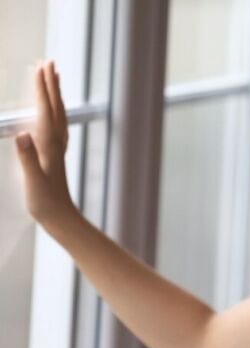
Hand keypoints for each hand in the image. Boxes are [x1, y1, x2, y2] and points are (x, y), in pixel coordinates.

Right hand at [14, 61, 76, 224]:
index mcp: (49, 145)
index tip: (40, 68)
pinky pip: (55, 124)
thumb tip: (22, 135)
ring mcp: (57, 147)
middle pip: (55, 107)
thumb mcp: (33, 181)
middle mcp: (57, 142)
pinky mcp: (55, 153)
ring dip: (54, 93)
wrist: (60, 217)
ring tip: (53, 76)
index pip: (46, 110)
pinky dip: (53, 109)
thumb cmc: (44, 202)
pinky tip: (50, 108)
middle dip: (51, 84)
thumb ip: (27, 158)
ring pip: (58, 113)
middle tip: (48, 61)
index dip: (42, 88)